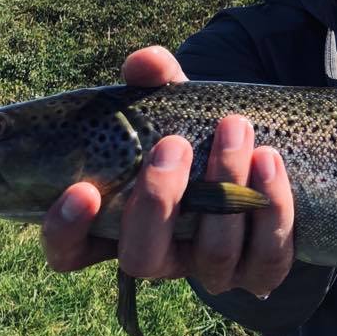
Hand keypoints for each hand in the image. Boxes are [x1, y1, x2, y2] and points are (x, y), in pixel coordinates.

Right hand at [41, 45, 295, 297]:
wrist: (263, 156)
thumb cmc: (200, 138)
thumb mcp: (175, 109)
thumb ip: (154, 85)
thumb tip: (145, 63)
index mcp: (120, 226)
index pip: (70, 252)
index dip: (65, 231)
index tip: (83, 188)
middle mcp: (162, 257)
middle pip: (141, 258)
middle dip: (157, 202)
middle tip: (173, 144)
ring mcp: (211, 272)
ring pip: (212, 254)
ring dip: (224, 188)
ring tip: (235, 129)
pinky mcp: (262, 271)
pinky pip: (267, 254)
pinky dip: (271, 204)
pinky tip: (269, 158)